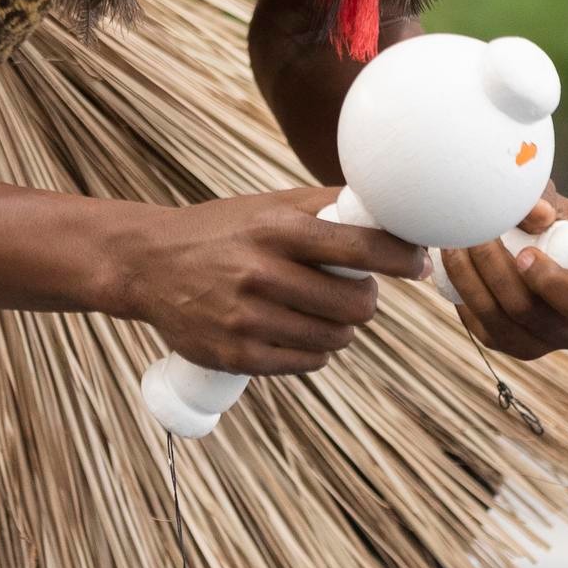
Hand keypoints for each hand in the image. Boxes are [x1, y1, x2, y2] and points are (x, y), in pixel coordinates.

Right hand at [117, 188, 426, 377]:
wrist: (147, 265)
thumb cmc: (219, 231)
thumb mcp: (266, 205)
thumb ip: (323, 204)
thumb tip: (388, 204)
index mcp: (276, 230)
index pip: (359, 246)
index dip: (401, 259)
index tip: (420, 264)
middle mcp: (261, 273)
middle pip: (355, 304)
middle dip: (364, 300)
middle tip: (356, 292)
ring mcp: (247, 319)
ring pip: (333, 339)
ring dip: (341, 330)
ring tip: (326, 314)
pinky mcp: (236, 355)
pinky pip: (304, 364)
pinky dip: (314, 353)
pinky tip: (303, 336)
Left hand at [442, 190, 567, 361]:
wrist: (503, 239)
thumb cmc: (540, 219)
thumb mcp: (547, 202)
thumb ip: (542, 200)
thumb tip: (540, 214)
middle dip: (542, 280)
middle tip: (513, 247)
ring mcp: (553, 338)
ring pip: (522, 321)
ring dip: (486, 278)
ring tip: (462, 242)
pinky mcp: (516, 345)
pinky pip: (489, 329)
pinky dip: (467, 294)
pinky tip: (454, 264)